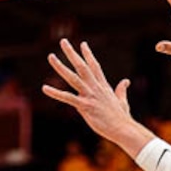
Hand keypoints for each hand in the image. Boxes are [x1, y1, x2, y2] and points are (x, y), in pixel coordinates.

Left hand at [42, 39, 149, 158]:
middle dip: (72, 53)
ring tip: (51, 56)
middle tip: (63, 41)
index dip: (88, 55)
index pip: (95, 66)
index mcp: (103, 86)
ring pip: (73, 78)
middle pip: (82, 66)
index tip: (83, 44)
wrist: (123, 129)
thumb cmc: (122, 118)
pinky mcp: (85, 107)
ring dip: (60, 67)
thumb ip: (122, 90)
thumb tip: (126, 81)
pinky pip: (67, 98)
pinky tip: (45, 88)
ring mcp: (90, 96)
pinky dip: (55, 93)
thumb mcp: (122, 101)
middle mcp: (96, 88)